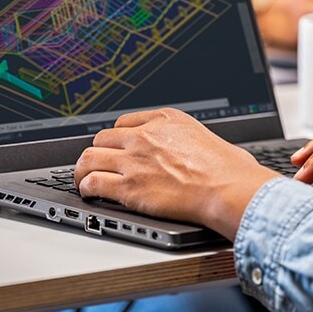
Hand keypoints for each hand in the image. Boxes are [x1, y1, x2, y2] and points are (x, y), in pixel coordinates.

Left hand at [74, 108, 278, 239]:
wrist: (229, 190)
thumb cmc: (230, 170)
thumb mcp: (211, 139)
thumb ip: (194, 141)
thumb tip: (204, 152)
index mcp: (165, 120)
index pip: (124, 123)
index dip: (116, 138)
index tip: (115, 147)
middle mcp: (144, 136)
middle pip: (102, 139)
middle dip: (99, 152)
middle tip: (97, 164)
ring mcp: (134, 161)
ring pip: (90, 158)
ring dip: (83, 169)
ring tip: (82, 178)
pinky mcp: (129, 187)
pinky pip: (94, 182)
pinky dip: (86, 187)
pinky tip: (88, 192)